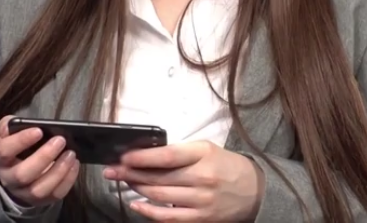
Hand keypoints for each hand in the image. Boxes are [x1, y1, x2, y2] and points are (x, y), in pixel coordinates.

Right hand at [0, 115, 80, 207]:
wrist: (11, 171)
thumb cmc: (13, 147)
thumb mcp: (6, 134)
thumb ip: (9, 125)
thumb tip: (13, 122)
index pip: (4, 151)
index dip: (21, 141)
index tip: (39, 130)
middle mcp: (7, 178)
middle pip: (22, 174)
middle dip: (44, 157)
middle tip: (61, 140)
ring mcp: (23, 192)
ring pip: (39, 189)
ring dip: (58, 171)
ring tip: (71, 154)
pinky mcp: (39, 200)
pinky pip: (54, 195)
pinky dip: (67, 180)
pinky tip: (74, 164)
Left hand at [103, 140, 264, 220]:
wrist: (253, 191)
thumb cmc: (226, 166)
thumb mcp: (207, 150)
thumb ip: (180, 153)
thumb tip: (146, 157)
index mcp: (204, 154)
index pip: (167, 155)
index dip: (142, 157)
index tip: (124, 157)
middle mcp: (203, 177)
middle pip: (159, 176)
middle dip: (131, 173)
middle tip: (113, 170)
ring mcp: (201, 200)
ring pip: (160, 196)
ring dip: (137, 189)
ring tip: (124, 182)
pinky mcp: (200, 218)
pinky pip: (168, 217)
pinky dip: (149, 211)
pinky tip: (136, 204)